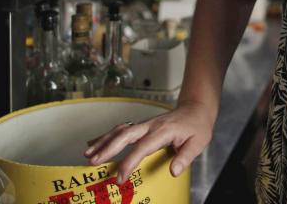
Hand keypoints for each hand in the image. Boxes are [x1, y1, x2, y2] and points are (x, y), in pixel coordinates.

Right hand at [83, 100, 215, 183]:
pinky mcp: (141, 125)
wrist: (196, 109)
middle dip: (108, 148)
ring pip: (120, 130)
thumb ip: (186, 157)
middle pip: (125, 135)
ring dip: (103, 141)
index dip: (130, 162)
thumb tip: (173, 171)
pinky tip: (93, 142)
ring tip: (88, 153)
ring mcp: (145, 124)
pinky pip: (121, 129)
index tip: (120, 177)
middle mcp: (151, 125)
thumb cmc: (197, 126)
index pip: (143, 147)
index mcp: (163, 131)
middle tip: (93, 162)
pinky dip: (106, 136)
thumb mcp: (198, 143)